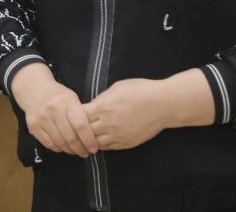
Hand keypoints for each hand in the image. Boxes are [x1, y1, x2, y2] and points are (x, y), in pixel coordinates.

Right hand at [9, 62, 97, 157]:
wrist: (33, 89)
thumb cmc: (57, 95)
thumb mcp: (72, 98)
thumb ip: (81, 114)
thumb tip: (93, 136)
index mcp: (66, 101)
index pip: (80, 125)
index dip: (89, 139)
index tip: (94, 147)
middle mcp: (53, 110)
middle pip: (70, 137)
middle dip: (80, 148)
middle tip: (86, 152)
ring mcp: (41, 119)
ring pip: (60, 143)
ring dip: (70, 150)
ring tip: (76, 150)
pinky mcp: (33, 127)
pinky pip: (49, 144)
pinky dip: (58, 148)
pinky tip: (63, 146)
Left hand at [84, 71, 213, 149]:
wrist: (163, 104)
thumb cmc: (141, 90)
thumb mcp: (117, 88)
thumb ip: (101, 98)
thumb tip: (92, 105)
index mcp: (104, 107)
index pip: (79, 116)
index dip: (74, 115)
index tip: (72, 113)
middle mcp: (108, 124)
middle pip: (84, 132)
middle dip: (77, 129)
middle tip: (73, 127)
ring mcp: (118, 136)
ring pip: (94, 143)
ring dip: (88, 139)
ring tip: (83, 135)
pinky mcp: (126, 143)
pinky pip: (107, 147)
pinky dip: (100, 144)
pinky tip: (97, 139)